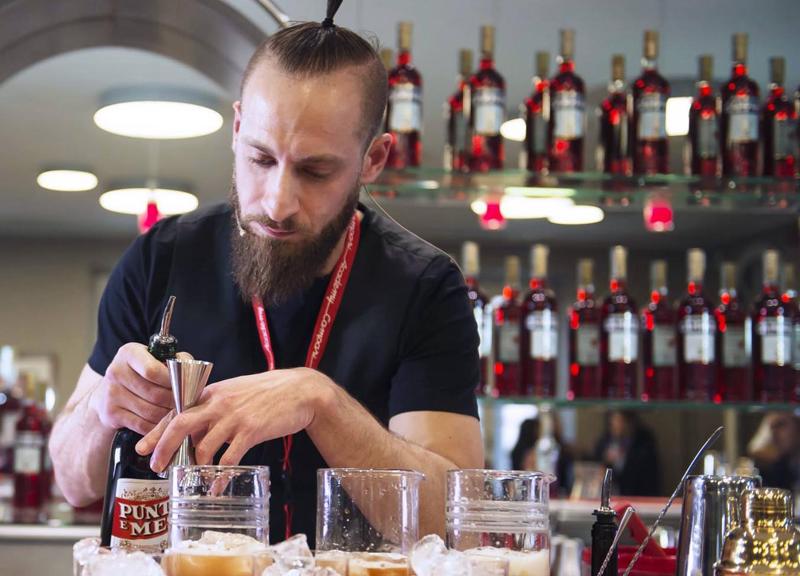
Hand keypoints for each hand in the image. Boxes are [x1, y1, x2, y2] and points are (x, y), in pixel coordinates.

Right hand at [88, 343, 189, 434]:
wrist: (109, 391)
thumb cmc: (142, 373)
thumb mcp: (156, 358)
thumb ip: (177, 361)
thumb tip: (193, 372)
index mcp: (129, 353)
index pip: (153, 370)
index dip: (172, 381)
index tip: (183, 385)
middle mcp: (116, 372)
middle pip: (154, 394)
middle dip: (174, 401)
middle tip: (187, 404)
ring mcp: (111, 394)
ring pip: (150, 411)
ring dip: (167, 415)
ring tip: (178, 413)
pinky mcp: (110, 414)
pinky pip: (141, 425)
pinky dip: (156, 427)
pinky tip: (164, 423)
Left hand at [135, 367, 333, 471]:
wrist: (300, 391)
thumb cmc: (269, 392)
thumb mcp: (236, 391)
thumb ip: (215, 406)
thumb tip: (196, 427)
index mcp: (213, 392)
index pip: (177, 410)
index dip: (157, 430)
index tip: (143, 446)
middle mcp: (219, 403)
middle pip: (180, 425)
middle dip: (164, 448)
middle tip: (156, 466)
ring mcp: (234, 418)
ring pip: (203, 446)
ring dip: (194, 466)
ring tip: (192, 478)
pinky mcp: (251, 431)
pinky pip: (228, 459)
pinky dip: (219, 476)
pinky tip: (215, 486)